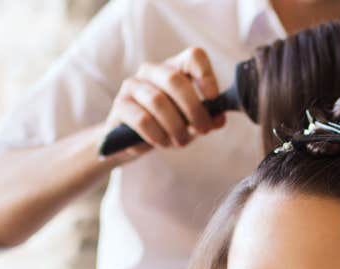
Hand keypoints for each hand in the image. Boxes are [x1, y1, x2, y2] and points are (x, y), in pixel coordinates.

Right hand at [102, 46, 227, 160]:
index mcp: (175, 68)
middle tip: (202, 130)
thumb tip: (219, 119)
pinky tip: (163, 142)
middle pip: (174, 79)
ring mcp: (133, 86)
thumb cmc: (167, 125)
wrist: (131, 141)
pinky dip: (157, 134)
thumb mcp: (191, 122)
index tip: (213, 97)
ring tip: (181, 141)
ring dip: (175, 126)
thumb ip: (207, 118)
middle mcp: (152, 71)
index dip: (206, 74)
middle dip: (193, 108)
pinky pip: (142, 119)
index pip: (193, 56)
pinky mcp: (120, 105)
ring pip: (158, 101)